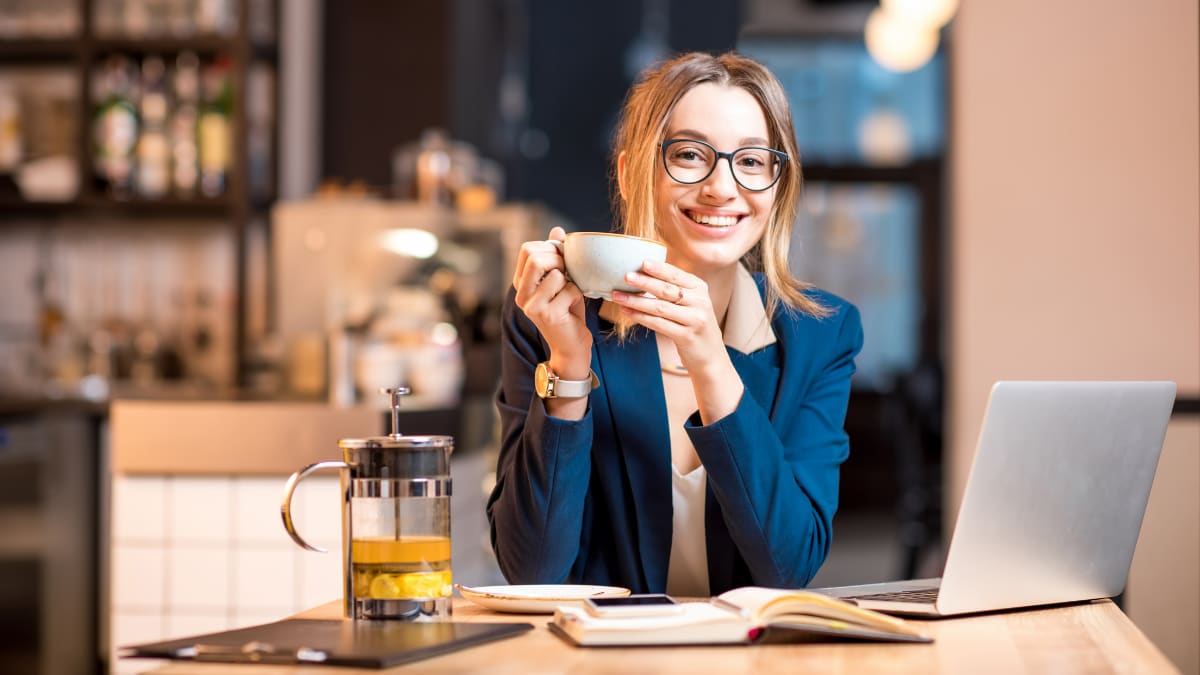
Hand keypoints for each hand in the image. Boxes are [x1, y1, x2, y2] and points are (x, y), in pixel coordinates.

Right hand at [512, 226, 591, 378]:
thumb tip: (557, 230)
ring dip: (571, 280)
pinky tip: (573, 306)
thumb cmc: (567, 310)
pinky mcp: (547, 315)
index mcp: (521, 282)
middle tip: (568, 272)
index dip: (549, 247)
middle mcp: (521, 293)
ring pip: (555, 274)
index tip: (561, 258)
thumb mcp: (561, 280)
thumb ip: (556, 256)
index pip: (527, 249)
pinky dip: (578, 294)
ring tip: (570, 292)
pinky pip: (569, 290)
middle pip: (535, 258)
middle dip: (559, 260)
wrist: (571, 345)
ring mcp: (532, 305)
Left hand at [610, 258, 725, 377]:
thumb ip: (674, 289)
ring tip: (618, 296)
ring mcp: (695, 319)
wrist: (711, 355)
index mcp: (700, 288)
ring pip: (660, 307)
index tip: (642, 262)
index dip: (659, 268)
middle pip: (667, 290)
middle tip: (626, 276)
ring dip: (637, 301)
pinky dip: (641, 317)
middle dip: (644, 282)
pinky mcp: (687, 336)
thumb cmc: (694, 324)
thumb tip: (643, 273)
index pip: (676, 275)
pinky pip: (659, 324)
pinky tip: (628, 312)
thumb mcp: (691, 302)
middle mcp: (700, 301)